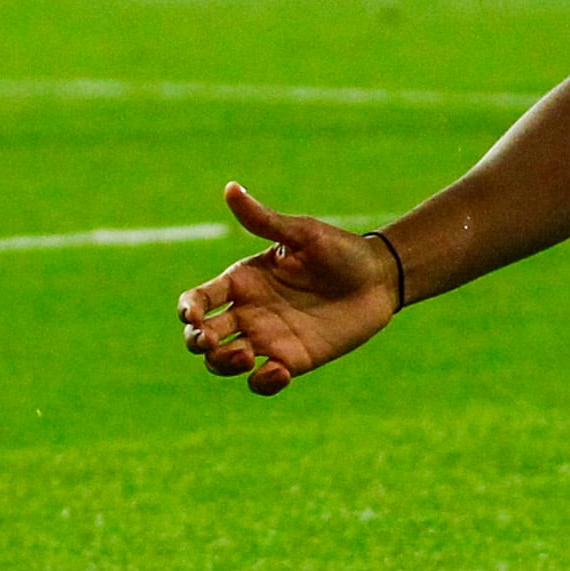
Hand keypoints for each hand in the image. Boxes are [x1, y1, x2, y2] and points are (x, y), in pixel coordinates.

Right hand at [177, 182, 397, 395]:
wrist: (381, 279)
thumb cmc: (341, 250)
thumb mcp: (303, 234)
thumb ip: (265, 220)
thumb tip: (231, 188)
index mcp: (243, 281)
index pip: (198, 299)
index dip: (187, 309)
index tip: (193, 315)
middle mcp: (248, 312)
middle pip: (201, 336)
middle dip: (196, 341)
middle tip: (210, 339)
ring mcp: (268, 339)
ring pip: (223, 362)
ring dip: (222, 364)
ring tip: (243, 356)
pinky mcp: (293, 360)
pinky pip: (264, 381)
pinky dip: (262, 382)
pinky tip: (278, 372)